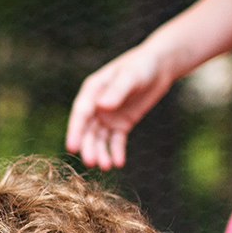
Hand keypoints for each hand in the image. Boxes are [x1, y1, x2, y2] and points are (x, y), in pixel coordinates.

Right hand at [65, 43, 176, 170]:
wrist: (160, 67)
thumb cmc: (142, 65)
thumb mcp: (130, 76)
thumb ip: (117, 91)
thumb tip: (102, 106)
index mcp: (92, 90)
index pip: (81, 113)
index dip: (75, 130)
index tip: (72, 148)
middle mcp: (96, 105)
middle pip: (88, 129)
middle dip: (88, 146)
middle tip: (91, 163)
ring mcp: (108, 116)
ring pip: (100, 138)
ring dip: (102, 152)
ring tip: (107, 166)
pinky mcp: (121, 124)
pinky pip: (116, 141)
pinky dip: (117, 151)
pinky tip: (119, 162)